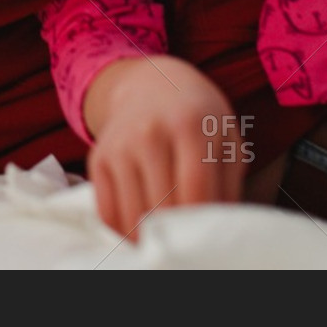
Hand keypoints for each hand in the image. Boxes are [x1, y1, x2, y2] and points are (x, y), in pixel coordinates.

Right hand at [81, 55, 246, 240]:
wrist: (151, 84)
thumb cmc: (197, 117)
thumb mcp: (225, 137)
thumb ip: (228, 184)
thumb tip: (217, 230)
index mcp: (190, 123)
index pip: (194, 186)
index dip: (200, 220)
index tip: (205, 237)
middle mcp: (150, 132)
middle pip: (162, 204)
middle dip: (176, 232)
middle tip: (186, 242)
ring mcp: (120, 145)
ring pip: (131, 214)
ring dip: (148, 237)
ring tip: (164, 239)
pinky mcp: (98, 158)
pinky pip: (106, 211)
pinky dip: (121, 231)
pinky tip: (139, 231)